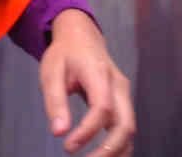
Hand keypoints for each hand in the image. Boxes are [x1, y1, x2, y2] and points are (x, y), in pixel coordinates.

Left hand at [38, 10, 133, 155]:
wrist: (81, 36)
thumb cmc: (65, 54)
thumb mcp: (51, 72)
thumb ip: (55, 101)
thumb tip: (59, 132)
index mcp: (99, 74)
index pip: (102, 108)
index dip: (87, 131)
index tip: (68, 147)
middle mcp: (118, 85)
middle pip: (125, 123)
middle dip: (109, 149)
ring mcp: (124, 94)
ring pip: (130, 129)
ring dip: (117, 151)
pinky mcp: (122, 102)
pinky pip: (126, 127)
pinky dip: (119, 146)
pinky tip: (105, 156)